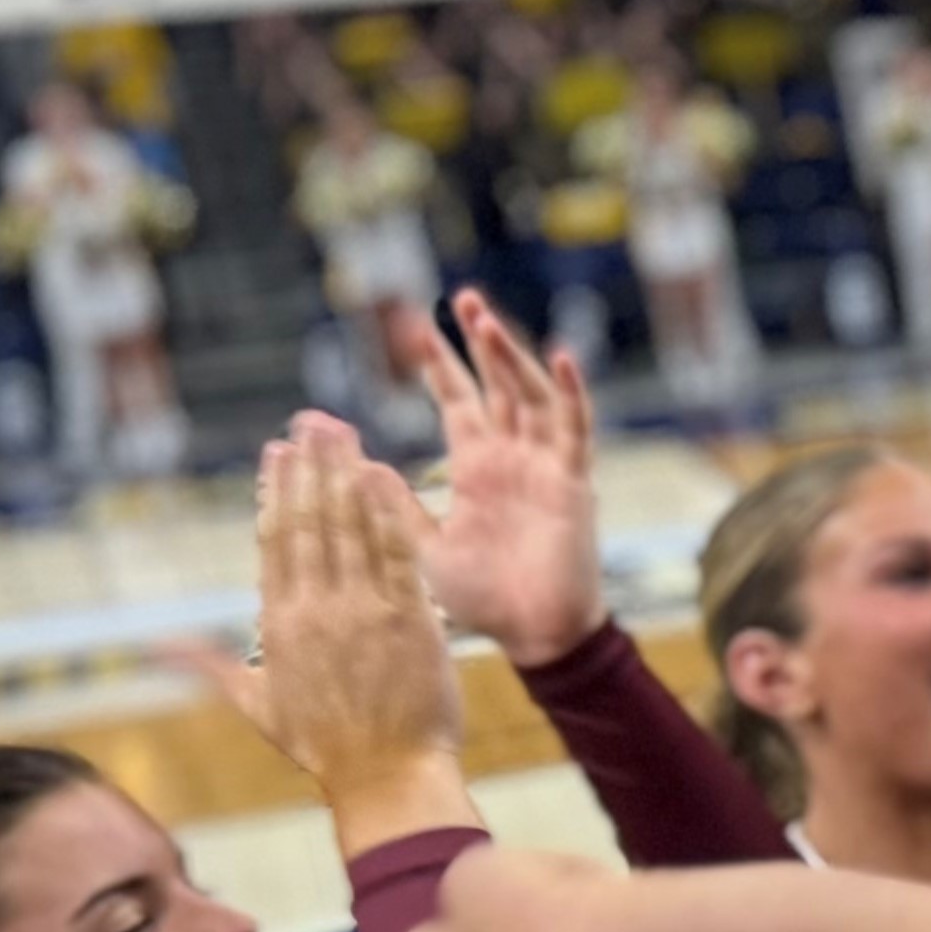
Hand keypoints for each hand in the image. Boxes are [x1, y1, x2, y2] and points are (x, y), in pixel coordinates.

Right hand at [214, 414, 470, 848]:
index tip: (276, 452)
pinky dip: (388, 511)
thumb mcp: (254, 705)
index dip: (275, 491)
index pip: (274, 542)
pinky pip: (396, 552)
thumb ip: (205, 665)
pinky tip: (382, 474)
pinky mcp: (410, 617)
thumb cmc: (324, 747)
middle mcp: (317, 610)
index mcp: (279, 624)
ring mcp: (364, 611)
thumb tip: (151, 647)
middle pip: (310, 522)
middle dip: (310, 466)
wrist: (389, 778)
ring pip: (351, 527)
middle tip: (311, 420)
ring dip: (346, 473)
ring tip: (342, 430)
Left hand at [408, 294, 610, 670]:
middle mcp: (511, 458)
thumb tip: (356, 464)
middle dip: (480, 342)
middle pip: (497, 385)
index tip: (415, 330)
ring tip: (487, 318)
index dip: (440, 368)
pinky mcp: (572, 482)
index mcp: (477, 469)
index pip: (458, 403)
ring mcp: (545, 466)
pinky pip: (575, 429)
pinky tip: (561, 357)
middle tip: (461, 298)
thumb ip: (394, 506)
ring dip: (512, 356)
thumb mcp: (421, 548)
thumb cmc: (481, 598)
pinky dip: (572, 393)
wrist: (534, 634)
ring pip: (531, 394)